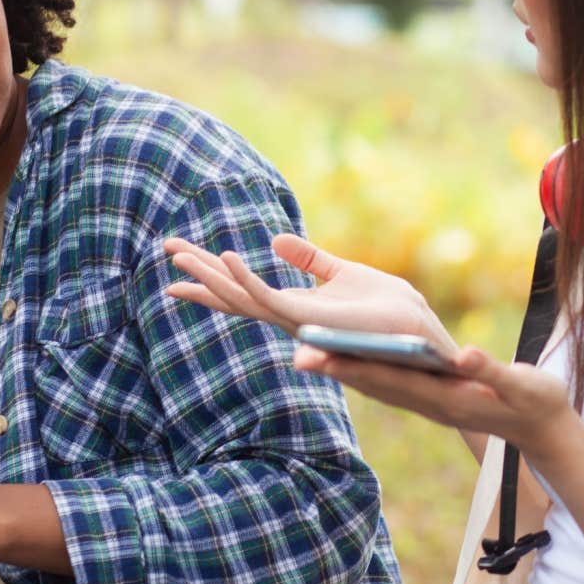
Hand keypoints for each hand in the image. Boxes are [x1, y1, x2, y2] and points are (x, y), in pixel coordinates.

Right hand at [163, 234, 456, 352]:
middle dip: (198, 273)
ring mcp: (296, 323)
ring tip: (180, 252)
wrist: (420, 342)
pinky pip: (268, 299)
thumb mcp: (346, 274)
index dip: (211, 273)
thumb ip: (311, 260)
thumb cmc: (391, 314)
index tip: (180, 255)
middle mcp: (290, 319)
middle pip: (232, 294)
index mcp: (295, 307)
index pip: (244, 289)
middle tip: (164, 247)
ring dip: (211, 274)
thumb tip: (276, 240)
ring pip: (241, 297)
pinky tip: (226, 256)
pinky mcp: (310, 321)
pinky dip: (245, 279)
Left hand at [293, 343, 583, 465]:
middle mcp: (429, 402)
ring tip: (309, 351)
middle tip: (296, 354)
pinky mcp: (432, 396)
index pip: (390, 380)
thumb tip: (465, 356)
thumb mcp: (521, 386)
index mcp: (445, 398)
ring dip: (344, 368)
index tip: (321, 357)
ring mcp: (429, 401)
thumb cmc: (536, 404)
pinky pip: (390, 382)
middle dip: (336, 367)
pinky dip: (366, 368)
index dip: (353, 367)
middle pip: (373, 382)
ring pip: (377, 383)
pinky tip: (348, 354)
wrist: (544, 430)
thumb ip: (493, 372)